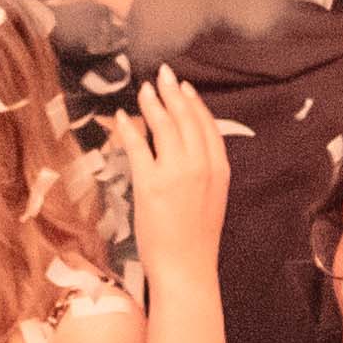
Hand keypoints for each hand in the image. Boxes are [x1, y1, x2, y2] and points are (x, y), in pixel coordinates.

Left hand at [123, 68, 234, 277]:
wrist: (187, 268)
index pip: (207, 125)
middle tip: (162, 75)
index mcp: (219, 169)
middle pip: (186, 118)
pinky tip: (123, 118)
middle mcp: (201, 166)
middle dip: (172, 93)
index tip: (183, 87)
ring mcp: (176, 173)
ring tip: (144, 90)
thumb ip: (205, 170)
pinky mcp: (151, 184)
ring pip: (164, 126)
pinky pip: (138, 147)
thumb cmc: (197, 238)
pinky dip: (129, 129)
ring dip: (153, 103)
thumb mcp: (213, 198)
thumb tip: (187, 148)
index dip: (194, 103)